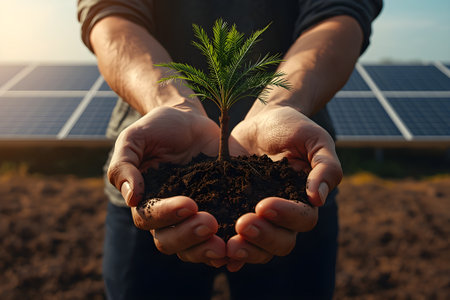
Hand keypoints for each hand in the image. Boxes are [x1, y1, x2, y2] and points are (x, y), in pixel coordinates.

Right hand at [107, 106, 226, 266]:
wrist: (189, 119)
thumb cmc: (158, 128)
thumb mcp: (134, 139)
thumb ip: (123, 166)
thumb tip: (131, 198)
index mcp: (147, 201)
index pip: (149, 218)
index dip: (167, 216)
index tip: (189, 204)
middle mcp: (168, 216)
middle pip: (170, 241)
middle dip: (190, 237)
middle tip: (210, 224)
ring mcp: (195, 216)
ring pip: (194, 247)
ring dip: (207, 249)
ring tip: (226, 244)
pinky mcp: (219, 210)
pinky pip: (221, 237)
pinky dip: (229, 250)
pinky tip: (241, 249)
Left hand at [226, 105, 342, 270]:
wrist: (262, 121)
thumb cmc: (292, 128)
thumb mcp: (315, 139)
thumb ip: (325, 166)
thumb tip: (318, 199)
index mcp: (304, 200)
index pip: (303, 219)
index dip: (286, 217)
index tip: (264, 205)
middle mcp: (283, 215)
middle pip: (281, 242)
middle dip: (263, 237)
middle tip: (242, 224)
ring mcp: (259, 217)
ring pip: (259, 247)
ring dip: (246, 250)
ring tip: (228, 244)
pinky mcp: (236, 212)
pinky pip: (235, 240)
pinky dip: (230, 253)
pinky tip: (219, 256)